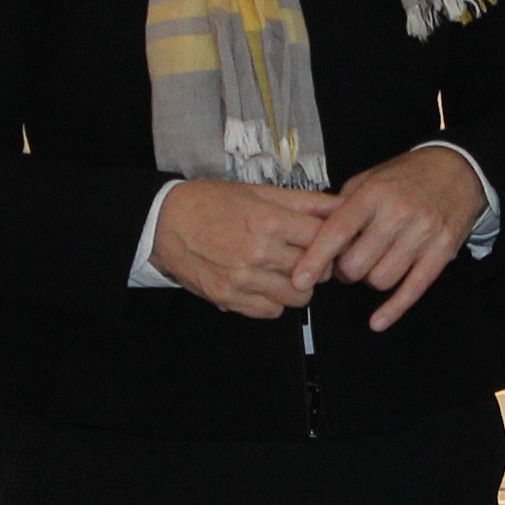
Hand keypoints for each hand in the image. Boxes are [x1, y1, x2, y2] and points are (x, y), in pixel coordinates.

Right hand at [150, 179, 341, 319]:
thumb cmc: (210, 203)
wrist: (164, 223)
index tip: (326, 241)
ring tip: (285, 272)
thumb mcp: (258, 192)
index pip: (323, 239)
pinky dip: (274, 301)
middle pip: (315, 271)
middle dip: (317, 265)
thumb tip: (341, 205)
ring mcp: (243, 280)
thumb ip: (304, 202)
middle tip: (306, 257)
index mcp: (269, 221)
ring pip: (298, 297)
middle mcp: (259, 253)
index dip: (330, 240)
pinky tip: (264, 284)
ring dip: (297, 287)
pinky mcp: (229, 299)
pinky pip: (271, 312)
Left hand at [290, 147, 487, 332]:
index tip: (300, 279)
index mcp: (374, 193)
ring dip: (370, 280)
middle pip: (357, 265)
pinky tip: (378, 320)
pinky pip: (413, 289)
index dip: (315, 258)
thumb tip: (313, 232)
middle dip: (345, 270)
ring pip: (381, 280)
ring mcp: (423, 233)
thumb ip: (342, 206)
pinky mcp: (442, 251)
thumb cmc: (407, 176)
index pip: (338, 231)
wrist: (458, 170)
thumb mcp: (370, 178)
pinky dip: (393, 309)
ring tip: (372, 265)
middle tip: (347, 262)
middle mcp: (398, 213)